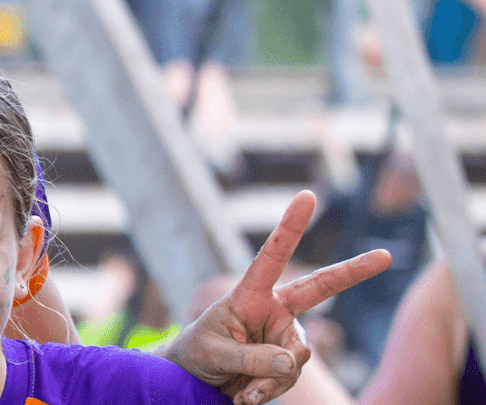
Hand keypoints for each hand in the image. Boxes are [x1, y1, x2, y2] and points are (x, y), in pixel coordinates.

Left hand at [162, 190, 391, 404]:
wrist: (197, 380)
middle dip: (353, 271)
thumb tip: (293, 359)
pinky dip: (267, 390)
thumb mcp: (214, 354)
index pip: (271, 256)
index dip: (290, 227)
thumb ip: (251, 356)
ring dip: (268, 378)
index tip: (307, 196)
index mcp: (250, 294)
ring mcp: (285, 335)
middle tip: (385, 256)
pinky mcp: (289, 360)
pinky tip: (246, 394)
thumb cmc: (198, 354)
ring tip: (240, 387)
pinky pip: (290, 377)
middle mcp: (274, 309)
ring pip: (296, 356)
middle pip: (320, 288)